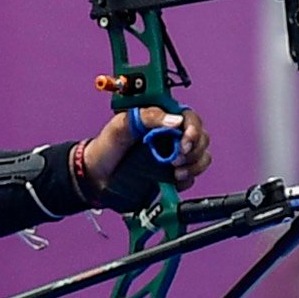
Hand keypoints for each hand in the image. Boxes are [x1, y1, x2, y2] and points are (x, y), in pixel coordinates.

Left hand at [76, 106, 210, 202]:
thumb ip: (148, 117)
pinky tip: (172, 180)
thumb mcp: (122, 125)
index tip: (185, 142)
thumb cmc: (107, 147)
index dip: (193, 129)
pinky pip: (192, 176)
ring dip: (194, 165)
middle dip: (194, 150)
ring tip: (174, 172)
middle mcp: (173, 136)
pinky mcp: (173, 174)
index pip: (190, 118)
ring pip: (201, 157)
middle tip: (175, 160)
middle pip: (201, 139)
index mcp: (162, 119)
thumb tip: (176, 120)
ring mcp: (175, 156)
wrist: (97, 176)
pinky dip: (187, 179)